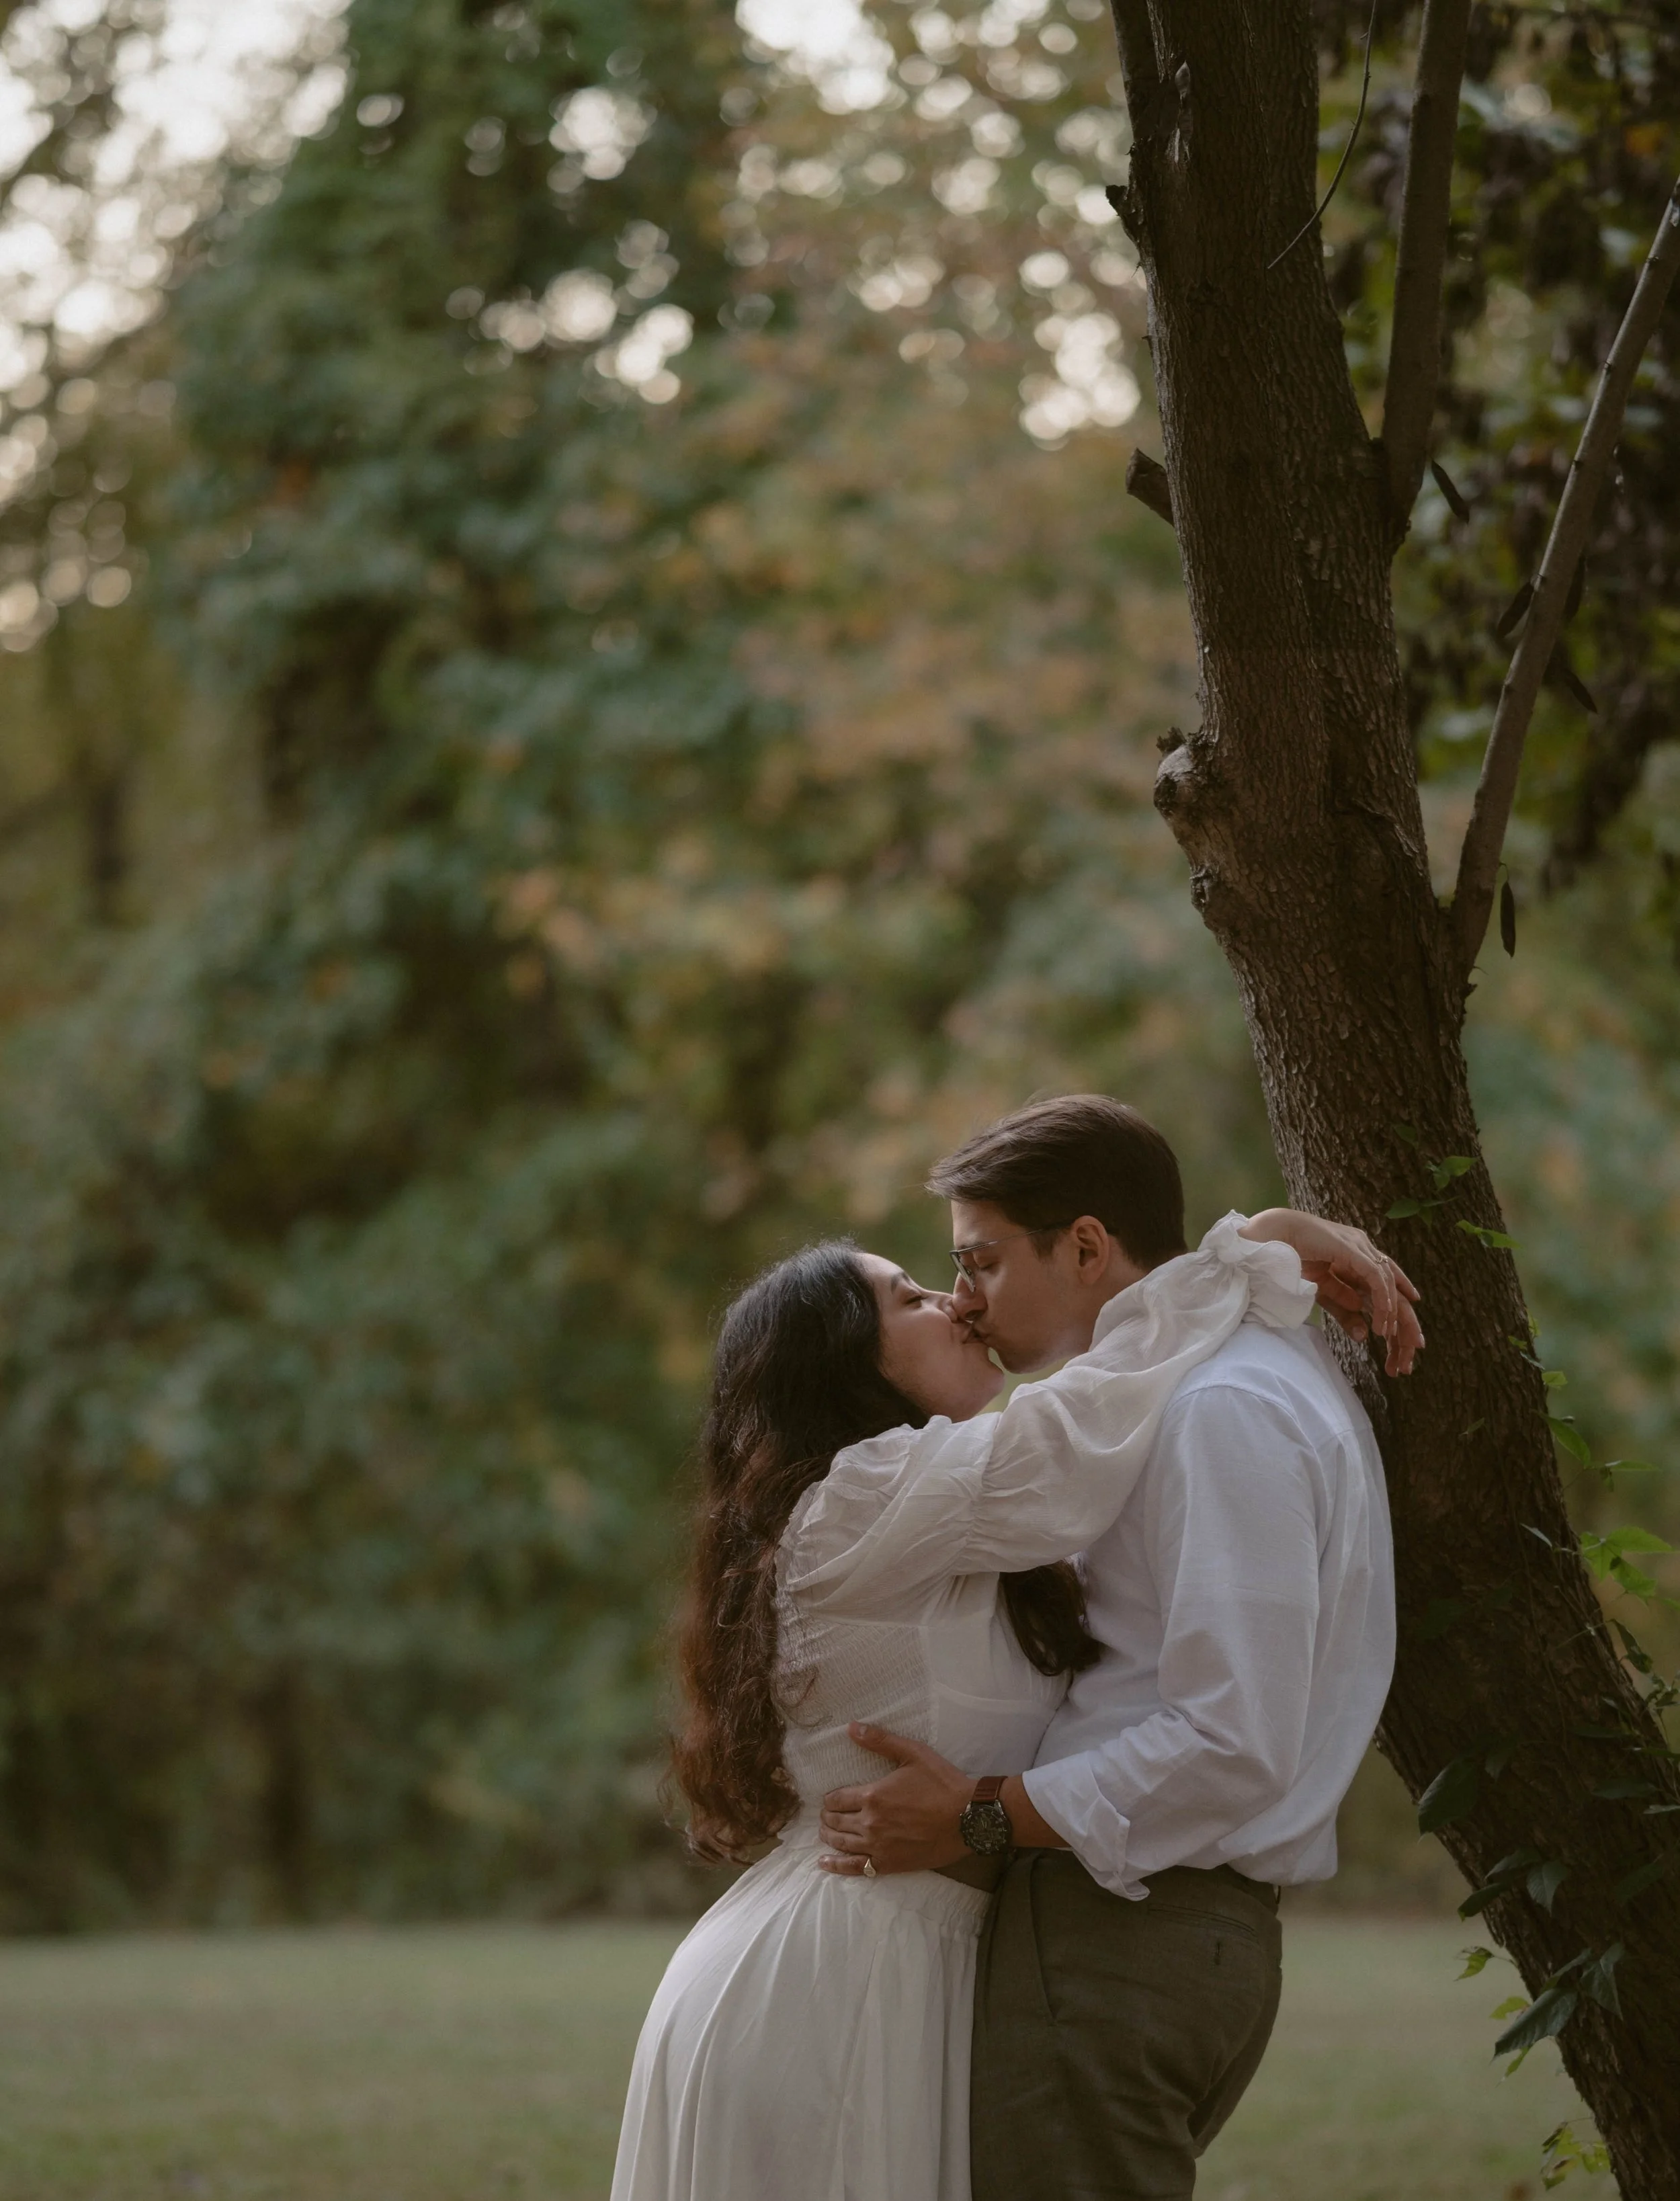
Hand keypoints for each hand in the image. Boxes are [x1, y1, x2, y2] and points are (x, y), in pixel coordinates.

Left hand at [817, 1724, 971, 1875]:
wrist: (969, 1818)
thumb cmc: (942, 1784)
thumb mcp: (913, 1753)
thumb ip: (880, 1740)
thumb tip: (851, 1726)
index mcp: (873, 1795)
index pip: (837, 1799)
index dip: (829, 1799)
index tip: (830, 1799)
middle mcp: (870, 1823)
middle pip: (836, 1821)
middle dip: (827, 1817)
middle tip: (826, 1815)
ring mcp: (879, 1847)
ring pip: (842, 1843)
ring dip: (829, 1837)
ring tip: (824, 1832)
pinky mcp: (890, 1864)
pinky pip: (856, 1868)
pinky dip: (836, 1866)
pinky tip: (824, 1863)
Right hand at [1241, 1210, 1422, 1376]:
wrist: (1272, 1236)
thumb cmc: (1293, 1256)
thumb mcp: (1323, 1289)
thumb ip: (1343, 1306)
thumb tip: (1363, 1331)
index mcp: (1357, 1252)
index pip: (1386, 1275)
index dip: (1400, 1295)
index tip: (1409, 1320)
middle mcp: (1362, 1246)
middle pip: (1392, 1280)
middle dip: (1404, 1313)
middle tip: (1416, 1344)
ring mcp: (1358, 1245)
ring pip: (1387, 1280)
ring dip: (1392, 1311)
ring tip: (1391, 1336)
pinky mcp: (1351, 1249)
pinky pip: (1375, 1277)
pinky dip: (1382, 1300)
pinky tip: (1382, 1320)